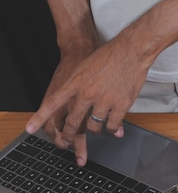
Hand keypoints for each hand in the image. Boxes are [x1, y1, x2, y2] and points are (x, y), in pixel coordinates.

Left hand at [26, 34, 145, 162]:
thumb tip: (77, 99)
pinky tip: (113, 129)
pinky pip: (113, 125)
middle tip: (67, 140)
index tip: (31, 129)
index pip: (53, 103)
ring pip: (95, 126)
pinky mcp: (121, 105)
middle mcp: (87, 93)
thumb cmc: (109, 56)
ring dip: (96, 130)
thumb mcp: (85, 68)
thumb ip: (80, 85)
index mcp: (76, 83)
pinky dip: (113, 129)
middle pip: (74, 121)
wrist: (130, 52)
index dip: (40, 117)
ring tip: (98, 129)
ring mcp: (104, 101)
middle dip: (69, 133)